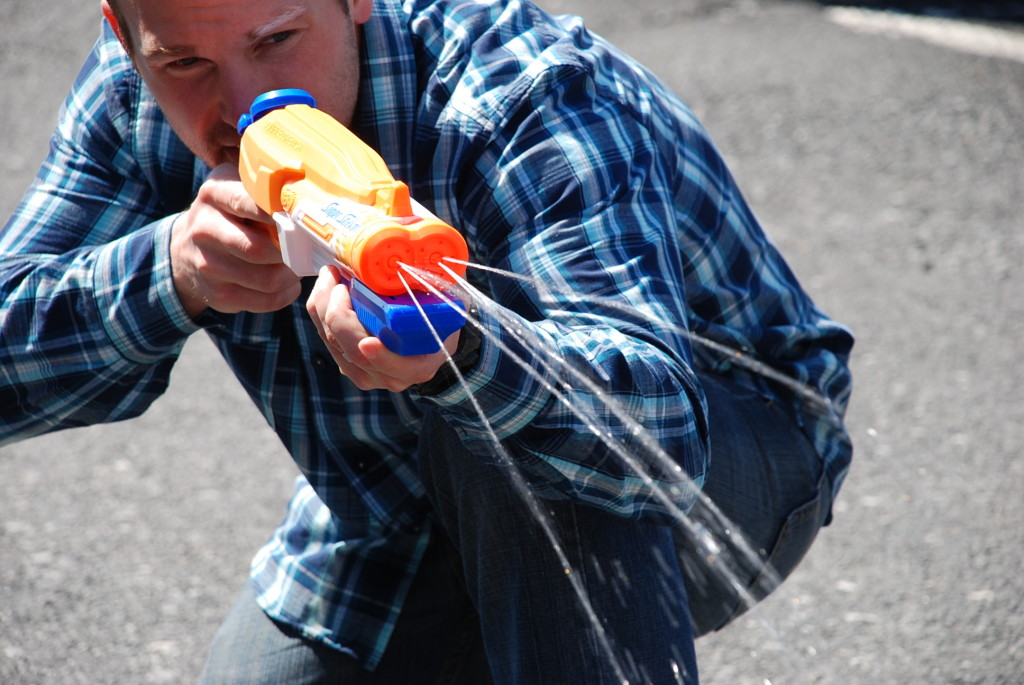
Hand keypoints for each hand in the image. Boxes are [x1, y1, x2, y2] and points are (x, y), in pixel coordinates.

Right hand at [170, 164, 301, 317]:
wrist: (185, 250)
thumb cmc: (228, 215)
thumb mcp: (236, 188)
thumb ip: (265, 188)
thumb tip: (311, 195)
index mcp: (214, 194)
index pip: (247, 202)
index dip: (279, 213)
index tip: (302, 219)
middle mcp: (205, 229)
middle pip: (259, 248)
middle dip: (291, 252)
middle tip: (308, 249)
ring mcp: (208, 265)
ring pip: (267, 279)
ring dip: (292, 276)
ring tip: (300, 266)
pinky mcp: (218, 294)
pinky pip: (266, 301)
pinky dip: (286, 294)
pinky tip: (289, 283)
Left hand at [306, 266, 458, 391]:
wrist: (430, 333)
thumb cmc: (439, 315)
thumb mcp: (447, 303)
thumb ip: (436, 288)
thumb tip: (421, 252)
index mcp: (418, 366)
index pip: (394, 367)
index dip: (381, 357)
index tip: (368, 343)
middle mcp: (389, 376)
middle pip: (352, 352)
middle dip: (338, 313)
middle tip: (338, 279)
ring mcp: (365, 373)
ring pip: (332, 343)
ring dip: (324, 306)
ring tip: (331, 275)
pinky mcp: (346, 363)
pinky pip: (325, 338)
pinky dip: (321, 311)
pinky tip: (329, 287)